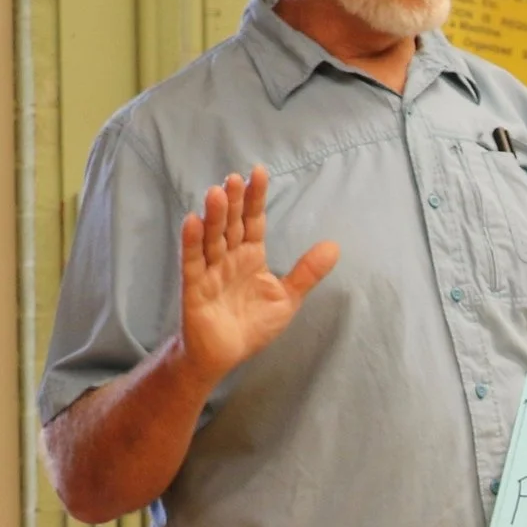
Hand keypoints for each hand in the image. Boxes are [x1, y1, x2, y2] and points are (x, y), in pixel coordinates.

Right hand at [175, 167, 337, 383]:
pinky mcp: (194, 287)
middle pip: (231, 224)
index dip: (255, 199)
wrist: (226, 354)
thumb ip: (307, 272)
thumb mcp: (287, 298)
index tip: (259, 172)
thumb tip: (335, 246)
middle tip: (235, 177)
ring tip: (217, 192)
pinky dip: (192, 242)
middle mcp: (229, 258)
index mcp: (251, 256)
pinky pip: (193, 262)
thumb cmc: (252, 324)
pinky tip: (192, 221)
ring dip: (214, 216)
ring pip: (212, 238)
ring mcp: (210, 271)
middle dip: (234, 202)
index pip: (253, 221)